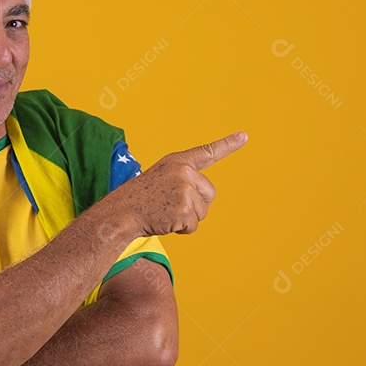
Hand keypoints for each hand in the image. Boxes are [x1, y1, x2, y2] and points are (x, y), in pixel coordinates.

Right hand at [109, 131, 246, 236]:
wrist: (121, 213)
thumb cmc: (140, 200)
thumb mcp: (161, 181)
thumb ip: (183, 182)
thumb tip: (203, 197)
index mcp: (178, 162)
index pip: (207, 152)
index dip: (227, 145)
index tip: (244, 136)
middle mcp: (184, 172)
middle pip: (210, 194)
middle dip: (196, 205)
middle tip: (170, 205)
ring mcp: (184, 190)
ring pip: (203, 212)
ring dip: (187, 218)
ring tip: (164, 212)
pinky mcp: (184, 209)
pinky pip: (194, 225)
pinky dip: (182, 229)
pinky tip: (165, 221)